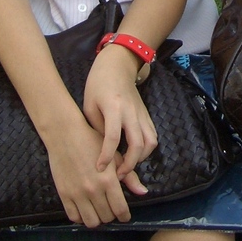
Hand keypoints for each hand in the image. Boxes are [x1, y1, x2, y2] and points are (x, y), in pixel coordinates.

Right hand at [43, 116, 135, 226]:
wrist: (65, 134)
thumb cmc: (91, 142)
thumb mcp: (113, 157)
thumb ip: (129, 176)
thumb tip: (143, 192)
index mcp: (108, 180)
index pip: (120, 209)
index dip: (124, 216)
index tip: (125, 216)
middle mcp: (93, 190)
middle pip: (107, 217)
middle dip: (112, 215)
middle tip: (111, 209)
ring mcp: (77, 193)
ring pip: (91, 222)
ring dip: (97, 219)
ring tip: (98, 211)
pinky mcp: (64, 194)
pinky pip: (74, 217)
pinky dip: (81, 217)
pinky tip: (84, 209)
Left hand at [84, 47, 158, 180]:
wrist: (117, 66)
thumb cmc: (98, 84)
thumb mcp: (89, 105)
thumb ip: (97, 128)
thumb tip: (102, 151)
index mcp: (114, 107)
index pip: (113, 137)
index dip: (106, 156)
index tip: (99, 169)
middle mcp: (132, 112)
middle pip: (138, 144)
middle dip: (130, 164)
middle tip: (118, 175)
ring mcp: (142, 113)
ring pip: (151, 142)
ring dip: (141, 158)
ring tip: (127, 165)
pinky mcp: (147, 115)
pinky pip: (152, 136)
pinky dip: (146, 149)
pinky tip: (134, 154)